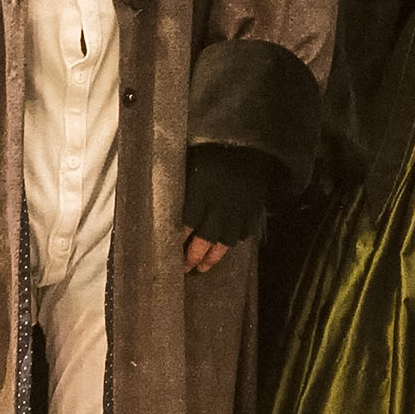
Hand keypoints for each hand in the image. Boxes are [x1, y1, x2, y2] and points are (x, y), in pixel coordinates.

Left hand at [181, 143, 271, 271]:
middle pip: (206, 238)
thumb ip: (182, 182)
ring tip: (204, 267)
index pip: (187, 223)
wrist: (250, 145)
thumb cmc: (215, 151)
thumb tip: (161, 196)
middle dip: (194, 255)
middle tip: (185, 268)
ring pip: (225, 241)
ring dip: (213, 256)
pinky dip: (235, 241)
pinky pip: (244, 232)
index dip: (178, 239)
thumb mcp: (192, 161)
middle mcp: (220, 205)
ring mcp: (239, 210)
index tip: (169, 250)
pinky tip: (226, 245)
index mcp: (202, 191)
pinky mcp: (254, 210)